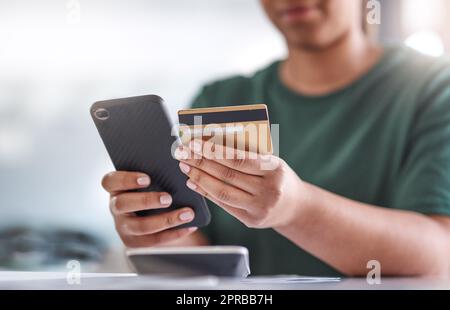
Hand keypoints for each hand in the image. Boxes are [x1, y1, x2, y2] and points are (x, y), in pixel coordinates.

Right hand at [101, 171, 197, 246]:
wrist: (153, 215)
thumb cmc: (153, 188)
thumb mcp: (152, 180)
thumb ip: (157, 172)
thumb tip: (177, 162)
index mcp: (116, 187)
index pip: (110, 181)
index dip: (126, 180)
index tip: (147, 179)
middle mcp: (115, 207)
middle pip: (122, 204)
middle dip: (146, 201)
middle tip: (168, 198)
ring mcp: (123, 226)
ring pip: (140, 226)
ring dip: (166, 220)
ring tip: (187, 214)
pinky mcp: (134, 242)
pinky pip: (154, 240)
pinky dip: (174, 234)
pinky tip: (190, 226)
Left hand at [175, 140, 307, 228]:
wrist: (296, 207)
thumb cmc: (278, 177)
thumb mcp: (271, 161)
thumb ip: (247, 154)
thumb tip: (211, 143)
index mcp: (275, 169)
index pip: (239, 158)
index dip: (214, 151)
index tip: (194, 143)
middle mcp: (269, 190)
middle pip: (228, 175)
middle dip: (201, 162)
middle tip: (182, 152)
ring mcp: (260, 208)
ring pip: (223, 191)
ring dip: (200, 178)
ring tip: (184, 166)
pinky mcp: (252, 220)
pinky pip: (224, 204)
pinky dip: (207, 192)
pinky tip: (194, 182)